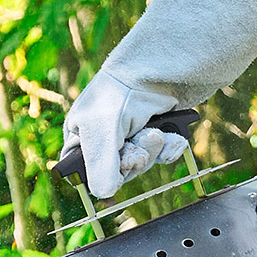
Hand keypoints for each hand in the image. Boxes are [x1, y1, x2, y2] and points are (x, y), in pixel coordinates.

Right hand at [61, 0, 256, 199]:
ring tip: (157, 132)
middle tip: (143, 143)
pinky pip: (164, 154)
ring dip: (153, 153)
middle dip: (135, 159)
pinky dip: (171, 149)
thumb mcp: (104, 126)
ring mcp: (135, 131)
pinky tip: (174, 137)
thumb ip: (100, 163)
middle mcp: (106, 134)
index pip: (84, 170)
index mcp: (82, 131)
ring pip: (144, 163)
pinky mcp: (161, 129)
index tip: (120, 162)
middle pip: (119, 171)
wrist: (170, 61)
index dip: (103, 173)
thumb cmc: (126, 88)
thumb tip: (103, 195)